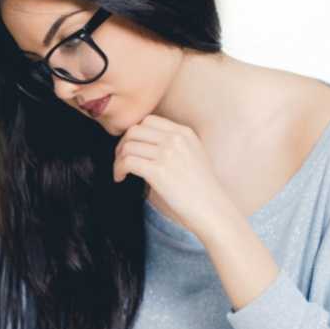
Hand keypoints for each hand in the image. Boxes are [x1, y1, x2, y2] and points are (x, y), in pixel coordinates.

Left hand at [113, 114, 232, 236]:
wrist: (211, 208)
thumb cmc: (200, 188)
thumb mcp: (193, 154)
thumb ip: (173, 144)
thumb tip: (144, 143)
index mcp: (184, 132)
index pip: (149, 120)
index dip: (134, 134)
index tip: (131, 148)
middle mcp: (175, 139)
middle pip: (134, 130)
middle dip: (122, 144)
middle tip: (121, 160)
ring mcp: (167, 154)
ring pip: (128, 146)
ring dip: (118, 159)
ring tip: (120, 172)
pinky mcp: (158, 171)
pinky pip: (127, 162)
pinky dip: (118, 169)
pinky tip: (120, 178)